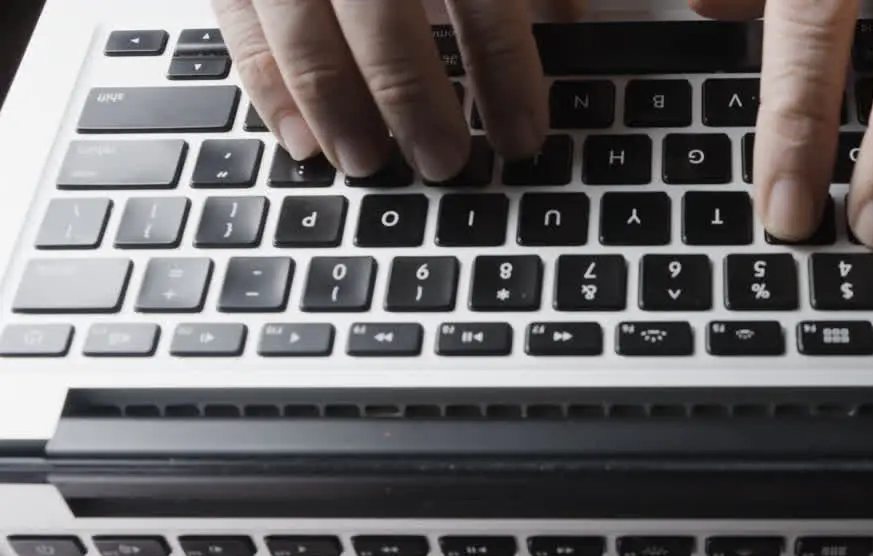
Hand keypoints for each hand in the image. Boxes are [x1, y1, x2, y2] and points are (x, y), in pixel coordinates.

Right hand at [212, 0, 585, 180]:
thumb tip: (569, 14)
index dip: (505, 71)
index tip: (524, 135)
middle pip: (383, 16)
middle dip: (413, 98)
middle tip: (445, 162)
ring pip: (302, 27)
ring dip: (335, 105)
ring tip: (369, 163)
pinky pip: (242, 25)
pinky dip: (268, 87)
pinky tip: (301, 141)